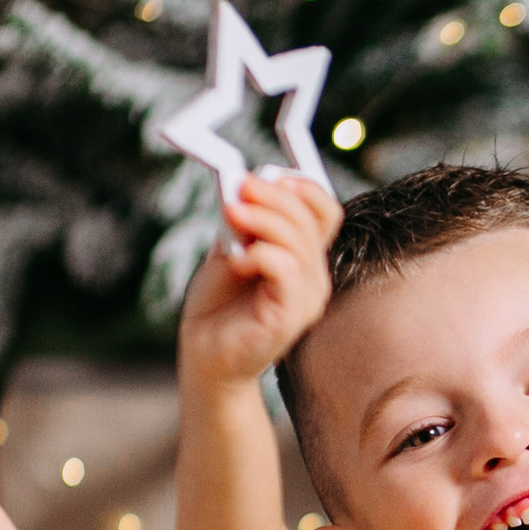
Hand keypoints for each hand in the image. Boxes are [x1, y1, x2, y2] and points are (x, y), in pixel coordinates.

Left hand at [178, 172, 341, 389]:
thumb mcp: (229, 249)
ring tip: (231, 215)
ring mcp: (306, 299)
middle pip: (312, 220)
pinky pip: (287, 271)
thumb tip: (244, 183)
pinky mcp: (289, 318)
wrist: (204, 356)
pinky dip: (260, 254)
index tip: (268, 173)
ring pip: (299, 243)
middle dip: (275, 196)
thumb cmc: (218, 307)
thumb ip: (242, 221)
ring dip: (263, 221)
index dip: (304, 187)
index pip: (324, 212)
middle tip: (241, 186)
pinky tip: (237, 258)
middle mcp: (314, 277)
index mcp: (305, 258)